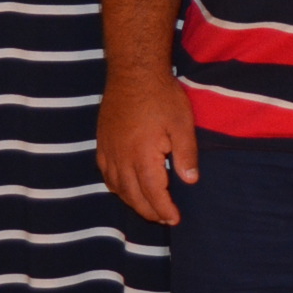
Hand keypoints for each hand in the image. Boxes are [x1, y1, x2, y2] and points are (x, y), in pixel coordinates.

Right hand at [98, 65, 199, 224]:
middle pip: (133, 196)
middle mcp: (121, 158)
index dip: (164, 209)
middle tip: (165, 218)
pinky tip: (126, 189)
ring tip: (149, 208)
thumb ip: (186, 154)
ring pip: (117, 188)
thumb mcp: (182, 123)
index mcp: (142, 156)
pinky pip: (106, 174)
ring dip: (133, 202)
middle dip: (150, 211)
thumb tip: (190, 181)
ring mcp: (108, 151)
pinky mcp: (102, 143)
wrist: (133, 73)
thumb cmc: (161, 96)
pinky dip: (116, 188)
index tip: (175, 219)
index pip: (153, 193)